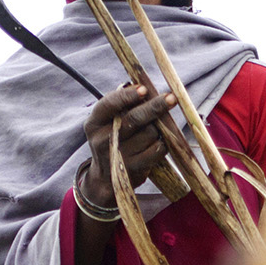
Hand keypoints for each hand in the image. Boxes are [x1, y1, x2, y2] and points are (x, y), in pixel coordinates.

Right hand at [79, 83, 175, 210]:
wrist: (106, 178)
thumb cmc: (112, 139)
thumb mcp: (108, 121)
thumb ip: (122, 104)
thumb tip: (142, 86)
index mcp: (94, 122)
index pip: (110, 104)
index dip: (128, 96)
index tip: (144, 89)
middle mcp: (102, 139)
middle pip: (134, 119)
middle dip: (155, 107)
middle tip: (171, 98)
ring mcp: (118, 156)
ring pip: (149, 133)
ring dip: (159, 128)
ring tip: (156, 128)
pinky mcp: (133, 169)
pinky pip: (156, 150)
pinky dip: (162, 143)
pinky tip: (159, 141)